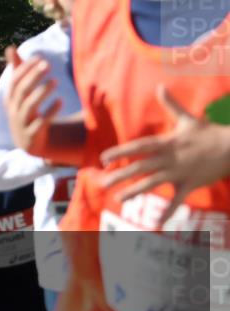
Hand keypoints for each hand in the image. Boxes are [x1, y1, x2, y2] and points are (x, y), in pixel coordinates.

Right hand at [4, 46, 61, 157]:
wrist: (28, 143)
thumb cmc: (26, 111)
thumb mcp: (20, 93)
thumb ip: (18, 70)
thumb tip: (10, 47)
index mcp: (10, 98)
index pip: (14, 80)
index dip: (25, 68)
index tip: (39, 57)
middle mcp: (13, 110)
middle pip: (21, 91)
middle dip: (33, 77)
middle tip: (48, 64)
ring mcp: (21, 123)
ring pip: (29, 106)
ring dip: (41, 92)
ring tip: (56, 81)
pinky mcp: (33, 136)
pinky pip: (41, 123)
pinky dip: (50, 111)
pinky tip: (61, 101)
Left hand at [100, 85, 229, 226]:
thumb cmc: (208, 133)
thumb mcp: (188, 118)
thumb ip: (171, 105)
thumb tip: (161, 86)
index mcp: (166, 143)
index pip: (138, 147)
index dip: (120, 151)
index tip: (103, 158)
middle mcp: (169, 158)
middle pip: (140, 167)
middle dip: (120, 175)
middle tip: (102, 182)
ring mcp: (179, 172)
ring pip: (153, 183)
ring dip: (135, 192)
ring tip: (119, 199)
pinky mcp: (190, 184)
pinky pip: (177, 200)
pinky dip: (169, 212)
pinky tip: (158, 223)